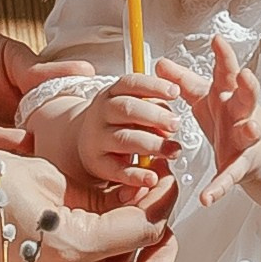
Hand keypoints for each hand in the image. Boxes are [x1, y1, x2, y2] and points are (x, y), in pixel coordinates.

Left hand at [0, 6, 92, 152]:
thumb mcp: (10, 58)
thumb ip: (41, 73)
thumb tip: (87, 73)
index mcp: (13, 125)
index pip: (47, 144)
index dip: (76, 149)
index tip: (110, 150)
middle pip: (28, 162)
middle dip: (60, 166)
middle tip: (99, 166)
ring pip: (3, 159)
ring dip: (34, 161)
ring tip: (67, 158)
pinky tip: (26, 139)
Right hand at [0, 145, 178, 261]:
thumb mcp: (42, 172)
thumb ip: (92, 192)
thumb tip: (126, 198)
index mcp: (71, 248)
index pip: (144, 231)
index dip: (164, 201)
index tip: (167, 177)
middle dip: (163, 252)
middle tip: (161, 213)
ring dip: (135, 255)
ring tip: (131, 209)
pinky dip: (103, 255)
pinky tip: (96, 216)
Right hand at [77, 74, 183, 190]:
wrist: (85, 141)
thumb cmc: (119, 121)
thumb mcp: (133, 105)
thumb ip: (153, 108)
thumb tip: (172, 120)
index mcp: (113, 93)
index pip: (131, 84)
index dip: (154, 86)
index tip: (175, 92)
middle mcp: (102, 113)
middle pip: (127, 109)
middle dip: (154, 116)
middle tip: (176, 124)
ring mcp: (98, 138)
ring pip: (124, 139)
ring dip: (151, 144)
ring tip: (172, 150)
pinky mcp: (98, 163)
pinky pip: (117, 170)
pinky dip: (136, 175)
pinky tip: (152, 177)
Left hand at [156, 36, 260, 208]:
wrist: (256, 147)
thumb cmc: (228, 116)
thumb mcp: (205, 96)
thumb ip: (182, 81)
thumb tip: (160, 63)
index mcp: (230, 95)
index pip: (228, 72)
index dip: (224, 57)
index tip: (218, 40)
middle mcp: (242, 114)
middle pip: (249, 97)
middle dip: (249, 86)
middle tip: (246, 76)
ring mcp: (245, 140)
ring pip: (250, 133)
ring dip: (251, 130)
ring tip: (251, 128)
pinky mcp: (240, 166)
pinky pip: (230, 177)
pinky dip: (219, 188)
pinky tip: (207, 198)